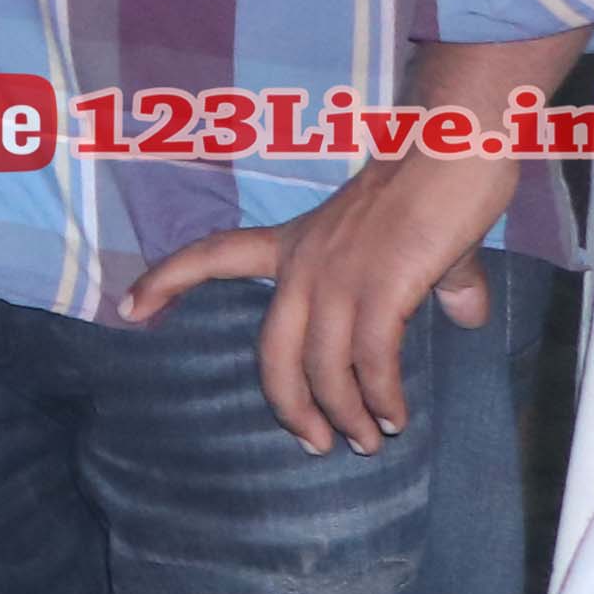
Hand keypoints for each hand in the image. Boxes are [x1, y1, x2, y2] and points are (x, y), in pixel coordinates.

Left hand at [120, 153, 503, 454]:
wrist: (452, 149)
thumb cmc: (435, 187)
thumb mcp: (411, 239)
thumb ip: (435, 283)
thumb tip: (467, 313)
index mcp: (293, 244)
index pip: (212, 256)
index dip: (165, 281)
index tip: (126, 308)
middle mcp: (304, 265)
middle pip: (271, 352)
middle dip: (289, 405)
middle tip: (313, 443)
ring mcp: (339, 278)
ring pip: (320, 366)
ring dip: (344, 413)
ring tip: (367, 441)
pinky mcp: (382, 289)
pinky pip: (369, 361)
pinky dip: (380, 396)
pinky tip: (393, 416)